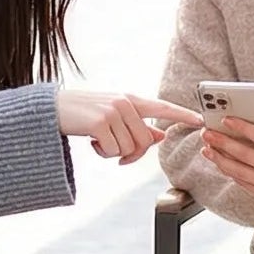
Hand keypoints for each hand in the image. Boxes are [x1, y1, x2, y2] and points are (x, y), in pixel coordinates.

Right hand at [55, 90, 201, 163]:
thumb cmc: (83, 114)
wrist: (52, 109)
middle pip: (145, 141)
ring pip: (129, 148)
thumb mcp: (113, 117)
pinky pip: (113, 151)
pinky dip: (103, 153)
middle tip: (115, 152)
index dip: (183, 114)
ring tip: (98, 141)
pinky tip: (91, 142)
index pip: (162, 107)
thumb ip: (137, 125)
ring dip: (114, 153)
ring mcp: (113, 112)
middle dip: (132, 153)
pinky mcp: (100, 123)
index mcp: (130, 100)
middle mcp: (125, 103)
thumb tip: (160, 136)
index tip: (201, 120)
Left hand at [200, 111, 253, 204]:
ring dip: (220, 158)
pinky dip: (229, 171)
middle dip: (222, 142)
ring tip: (207, 148)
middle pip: (244, 154)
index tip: (226, 119)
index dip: (241, 127)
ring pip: (238, 170)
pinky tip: (220, 161)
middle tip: (207, 133)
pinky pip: (243, 182)